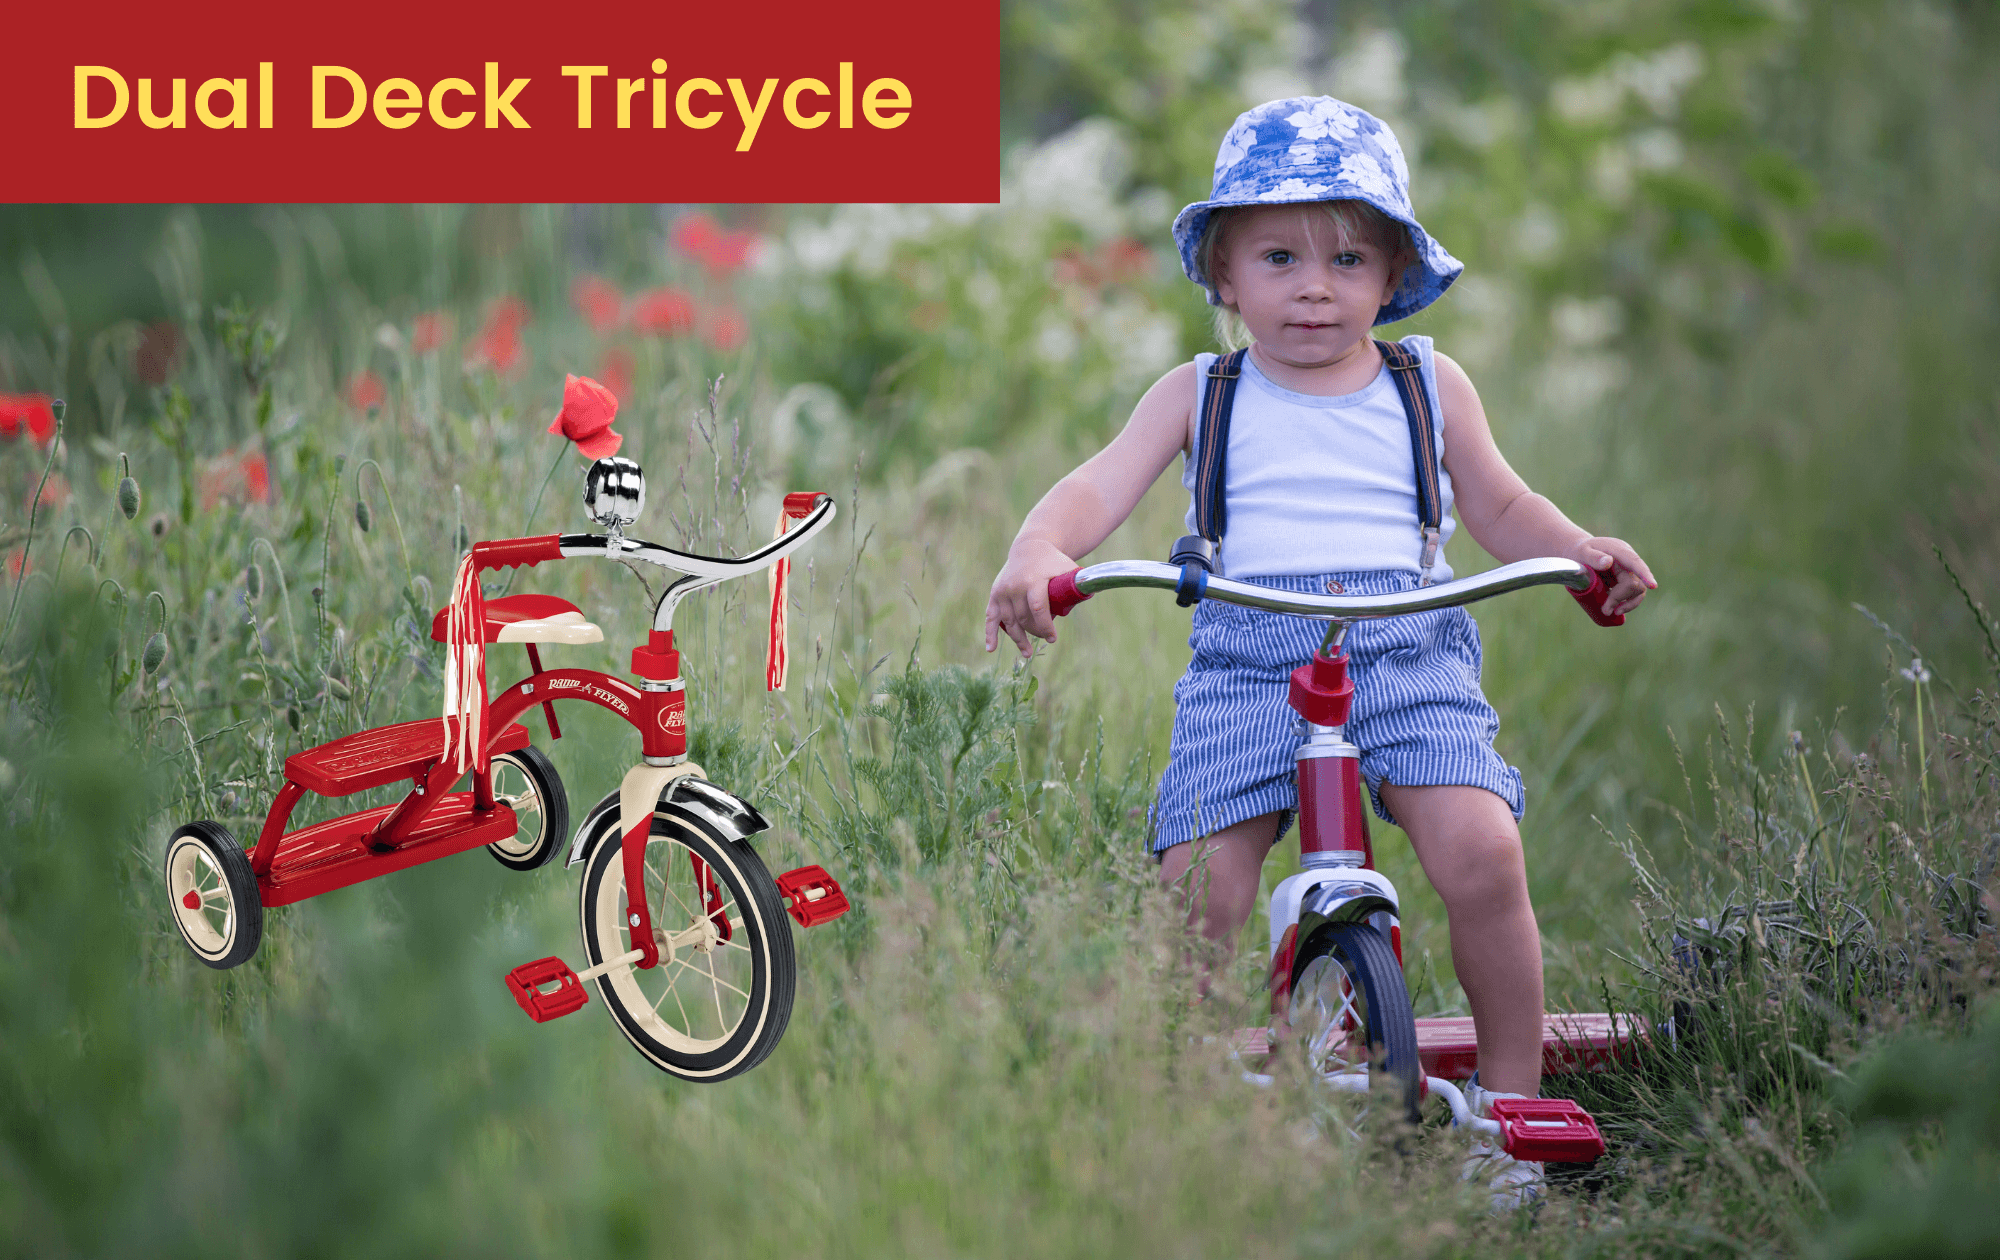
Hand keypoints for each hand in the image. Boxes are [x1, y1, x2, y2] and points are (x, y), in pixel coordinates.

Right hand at [984, 539, 1078, 655]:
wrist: (1029, 548)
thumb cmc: (1053, 561)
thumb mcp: (1067, 568)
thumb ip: (1078, 582)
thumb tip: (1094, 593)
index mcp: (1033, 580)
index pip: (1038, 609)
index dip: (1045, 626)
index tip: (1053, 638)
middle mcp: (1015, 586)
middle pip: (1023, 618)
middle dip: (1035, 632)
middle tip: (1046, 638)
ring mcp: (1003, 591)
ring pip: (1009, 622)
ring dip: (1018, 639)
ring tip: (1027, 653)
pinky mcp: (995, 594)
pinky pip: (991, 617)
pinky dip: (990, 633)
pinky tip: (991, 649)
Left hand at [1570, 536, 1656, 617]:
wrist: (1579, 552)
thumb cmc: (1580, 552)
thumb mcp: (1583, 552)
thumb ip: (1593, 557)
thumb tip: (1608, 562)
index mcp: (1620, 551)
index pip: (1635, 562)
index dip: (1645, 574)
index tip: (1653, 586)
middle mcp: (1628, 561)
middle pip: (1636, 581)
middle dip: (1624, 597)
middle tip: (1607, 610)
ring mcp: (1628, 570)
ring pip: (1638, 589)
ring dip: (1629, 603)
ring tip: (1614, 612)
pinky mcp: (1625, 579)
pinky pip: (1632, 593)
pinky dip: (1625, 602)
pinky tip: (1614, 607)